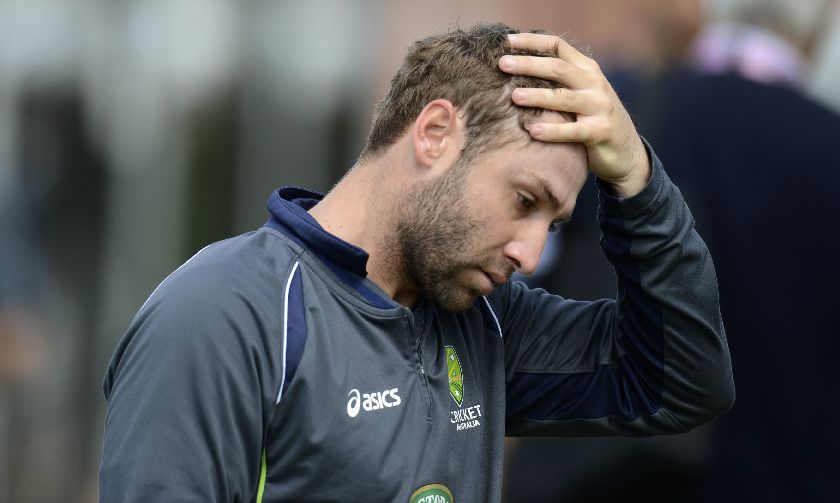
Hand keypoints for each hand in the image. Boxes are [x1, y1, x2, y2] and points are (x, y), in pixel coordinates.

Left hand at [499, 32, 649, 197]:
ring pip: (564, 98)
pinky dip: (552, 131)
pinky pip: (573, 130)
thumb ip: (558, 79)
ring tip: (515, 96)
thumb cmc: (592, 119)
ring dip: (538, 96)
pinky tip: (533, 131)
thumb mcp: (581, 92)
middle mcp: (594, 83)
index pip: (557, 46)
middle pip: (558, 68)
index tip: (506, 41)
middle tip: (502, 64)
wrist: (626, 151)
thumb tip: (517, 65)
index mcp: (587, 69)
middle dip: (528, 64)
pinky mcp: (600, 132)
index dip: (531, 42)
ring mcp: (600, 107)